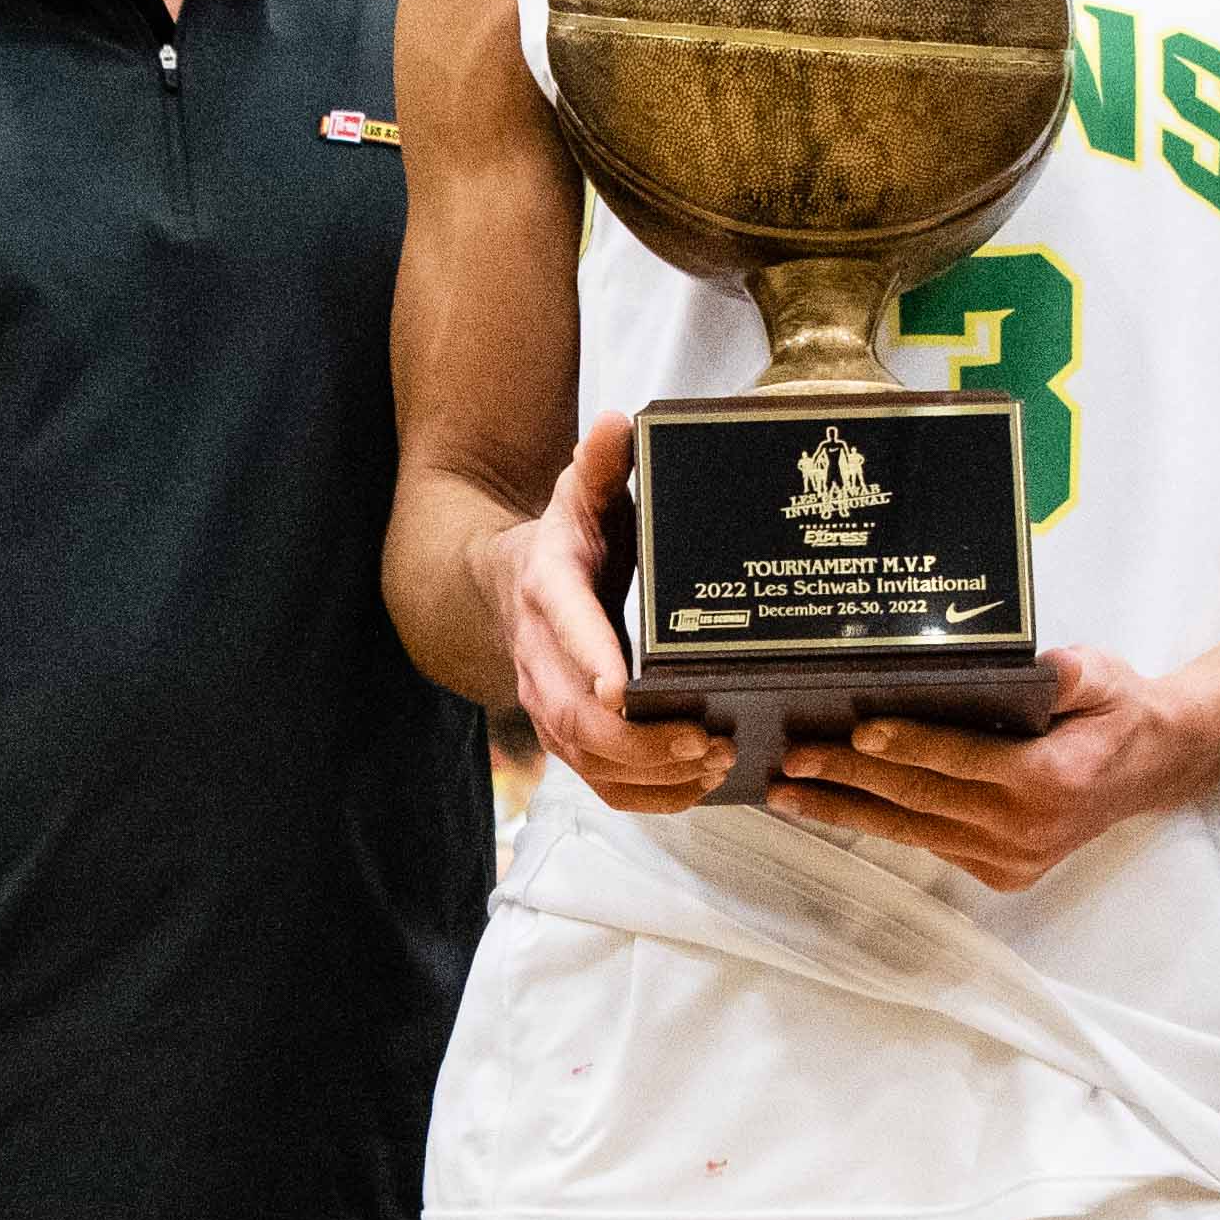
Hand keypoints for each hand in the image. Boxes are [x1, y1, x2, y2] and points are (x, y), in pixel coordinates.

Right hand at [496, 416, 722, 816]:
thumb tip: (616, 423)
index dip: (590, 658)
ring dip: (650, 771)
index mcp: (548, 590)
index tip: (622, 687)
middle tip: (702, 738)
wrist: (507, 587)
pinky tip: (695, 788)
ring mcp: (550, 703)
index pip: (564, 627)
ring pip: (588, 758)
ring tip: (713, 761)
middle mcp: (541, 657)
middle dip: (638, 737)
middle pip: (576, 716)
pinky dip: (647, 796)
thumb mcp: (581, 493)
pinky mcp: (567, 737)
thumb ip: (602, 464)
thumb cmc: (565, 541)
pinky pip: (599, 782)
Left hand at [768, 646, 1219, 891]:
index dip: (910, 745)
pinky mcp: (1002, 872)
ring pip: (916, 831)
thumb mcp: (1103, 675)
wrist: (1152, 767)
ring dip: (848, 812)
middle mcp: (1026, 829)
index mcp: (1050, 779)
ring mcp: (1013, 858)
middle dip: (851, 780)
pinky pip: (932, 844)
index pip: (963, 760)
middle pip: (923, 800)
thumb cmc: (1116, 712)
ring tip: (789, 796)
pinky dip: (883, 825)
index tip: (858, 733)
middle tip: (794, 761)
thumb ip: (1072, 674)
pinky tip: (836, 806)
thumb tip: (1040, 669)